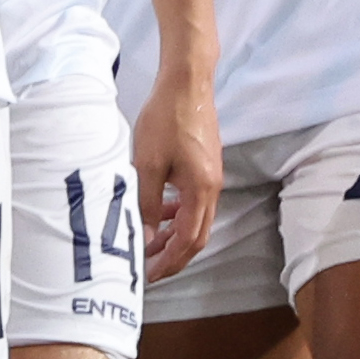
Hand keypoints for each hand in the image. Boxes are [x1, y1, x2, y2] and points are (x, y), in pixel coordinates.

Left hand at [131, 63, 222, 279]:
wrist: (187, 84)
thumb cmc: (165, 120)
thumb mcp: (148, 165)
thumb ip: (147, 204)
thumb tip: (146, 238)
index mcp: (201, 190)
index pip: (189, 240)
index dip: (170, 261)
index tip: (150, 274)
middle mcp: (212, 188)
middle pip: (198, 235)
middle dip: (175, 255)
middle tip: (151, 268)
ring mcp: (212, 177)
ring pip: (196, 219)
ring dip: (175, 235)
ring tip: (150, 244)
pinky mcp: (206, 167)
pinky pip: (194, 202)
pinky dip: (178, 214)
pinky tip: (160, 212)